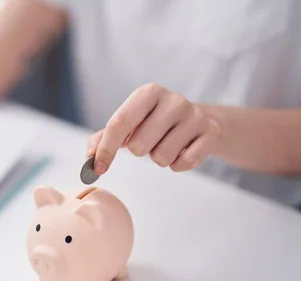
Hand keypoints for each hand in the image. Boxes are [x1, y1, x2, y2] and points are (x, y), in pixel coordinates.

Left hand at [86, 83, 221, 173]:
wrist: (198, 121)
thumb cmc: (153, 123)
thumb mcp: (127, 125)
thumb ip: (102, 140)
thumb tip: (89, 160)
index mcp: (148, 93)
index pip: (120, 123)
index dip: (106, 149)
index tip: (98, 168)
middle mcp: (173, 100)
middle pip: (138, 146)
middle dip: (139, 151)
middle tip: (149, 141)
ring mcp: (195, 116)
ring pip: (161, 158)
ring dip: (159, 158)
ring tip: (166, 144)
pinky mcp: (211, 133)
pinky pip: (184, 164)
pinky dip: (178, 165)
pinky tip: (182, 151)